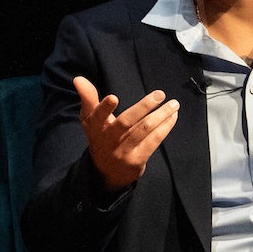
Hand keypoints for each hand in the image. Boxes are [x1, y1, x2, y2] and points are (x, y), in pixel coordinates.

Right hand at [73, 75, 177, 189]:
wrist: (107, 173)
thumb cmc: (101, 137)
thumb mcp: (91, 120)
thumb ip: (88, 98)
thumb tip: (78, 79)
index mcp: (95, 128)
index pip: (97, 117)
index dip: (104, 108)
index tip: (113, 98)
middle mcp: (108, 140)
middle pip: (126, 122)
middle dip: (144, 106)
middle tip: (159, 94)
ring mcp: (123, 151)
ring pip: (144, 130)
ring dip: (161, 115)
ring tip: (174, 104)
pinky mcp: (137, 160)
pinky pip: (153, 141)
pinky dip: (165, 127)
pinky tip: (172, 117)